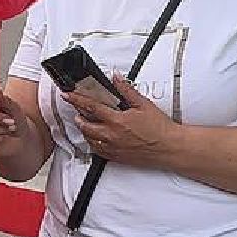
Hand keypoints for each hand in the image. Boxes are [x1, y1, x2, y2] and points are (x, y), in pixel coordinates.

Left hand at [60, 75, 176, 163]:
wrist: (169, 148)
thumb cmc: (159, 128)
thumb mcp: (143, 104)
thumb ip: (126, 90)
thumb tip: (116, 78)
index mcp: (117, 120)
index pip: (91, 107)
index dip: (76, 100)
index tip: (67, 95)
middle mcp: (112, 135)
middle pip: (86, 126)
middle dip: (78, 117)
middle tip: (77, 111)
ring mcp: (113, 148)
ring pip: (90, 140)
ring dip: (85, 131)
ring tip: (84, 124)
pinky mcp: (117, 157)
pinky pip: (98, 151)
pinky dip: (93, 144)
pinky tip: (96, 139)